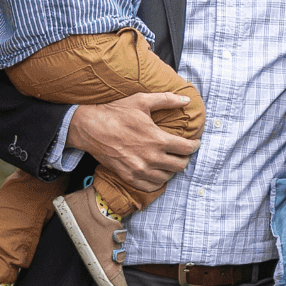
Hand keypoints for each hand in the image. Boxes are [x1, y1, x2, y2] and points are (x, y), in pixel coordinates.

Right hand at [67, 94, 199, 194]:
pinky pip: (151, 186)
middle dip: (185, 158)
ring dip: (171, 170)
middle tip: (183, 153)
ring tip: (170, 162)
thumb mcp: (142, 101)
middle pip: (180, 165)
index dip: (195, 146)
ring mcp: (139, 170)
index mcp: (157, 139)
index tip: (195, 143)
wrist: (90, 128)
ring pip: (167, 177)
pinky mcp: (128, 177)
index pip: (186, 148)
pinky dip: (158, 182)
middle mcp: (151, 158)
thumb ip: (167, 100)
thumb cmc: (116, 112)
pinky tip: (158, 173)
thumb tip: (186, 100)